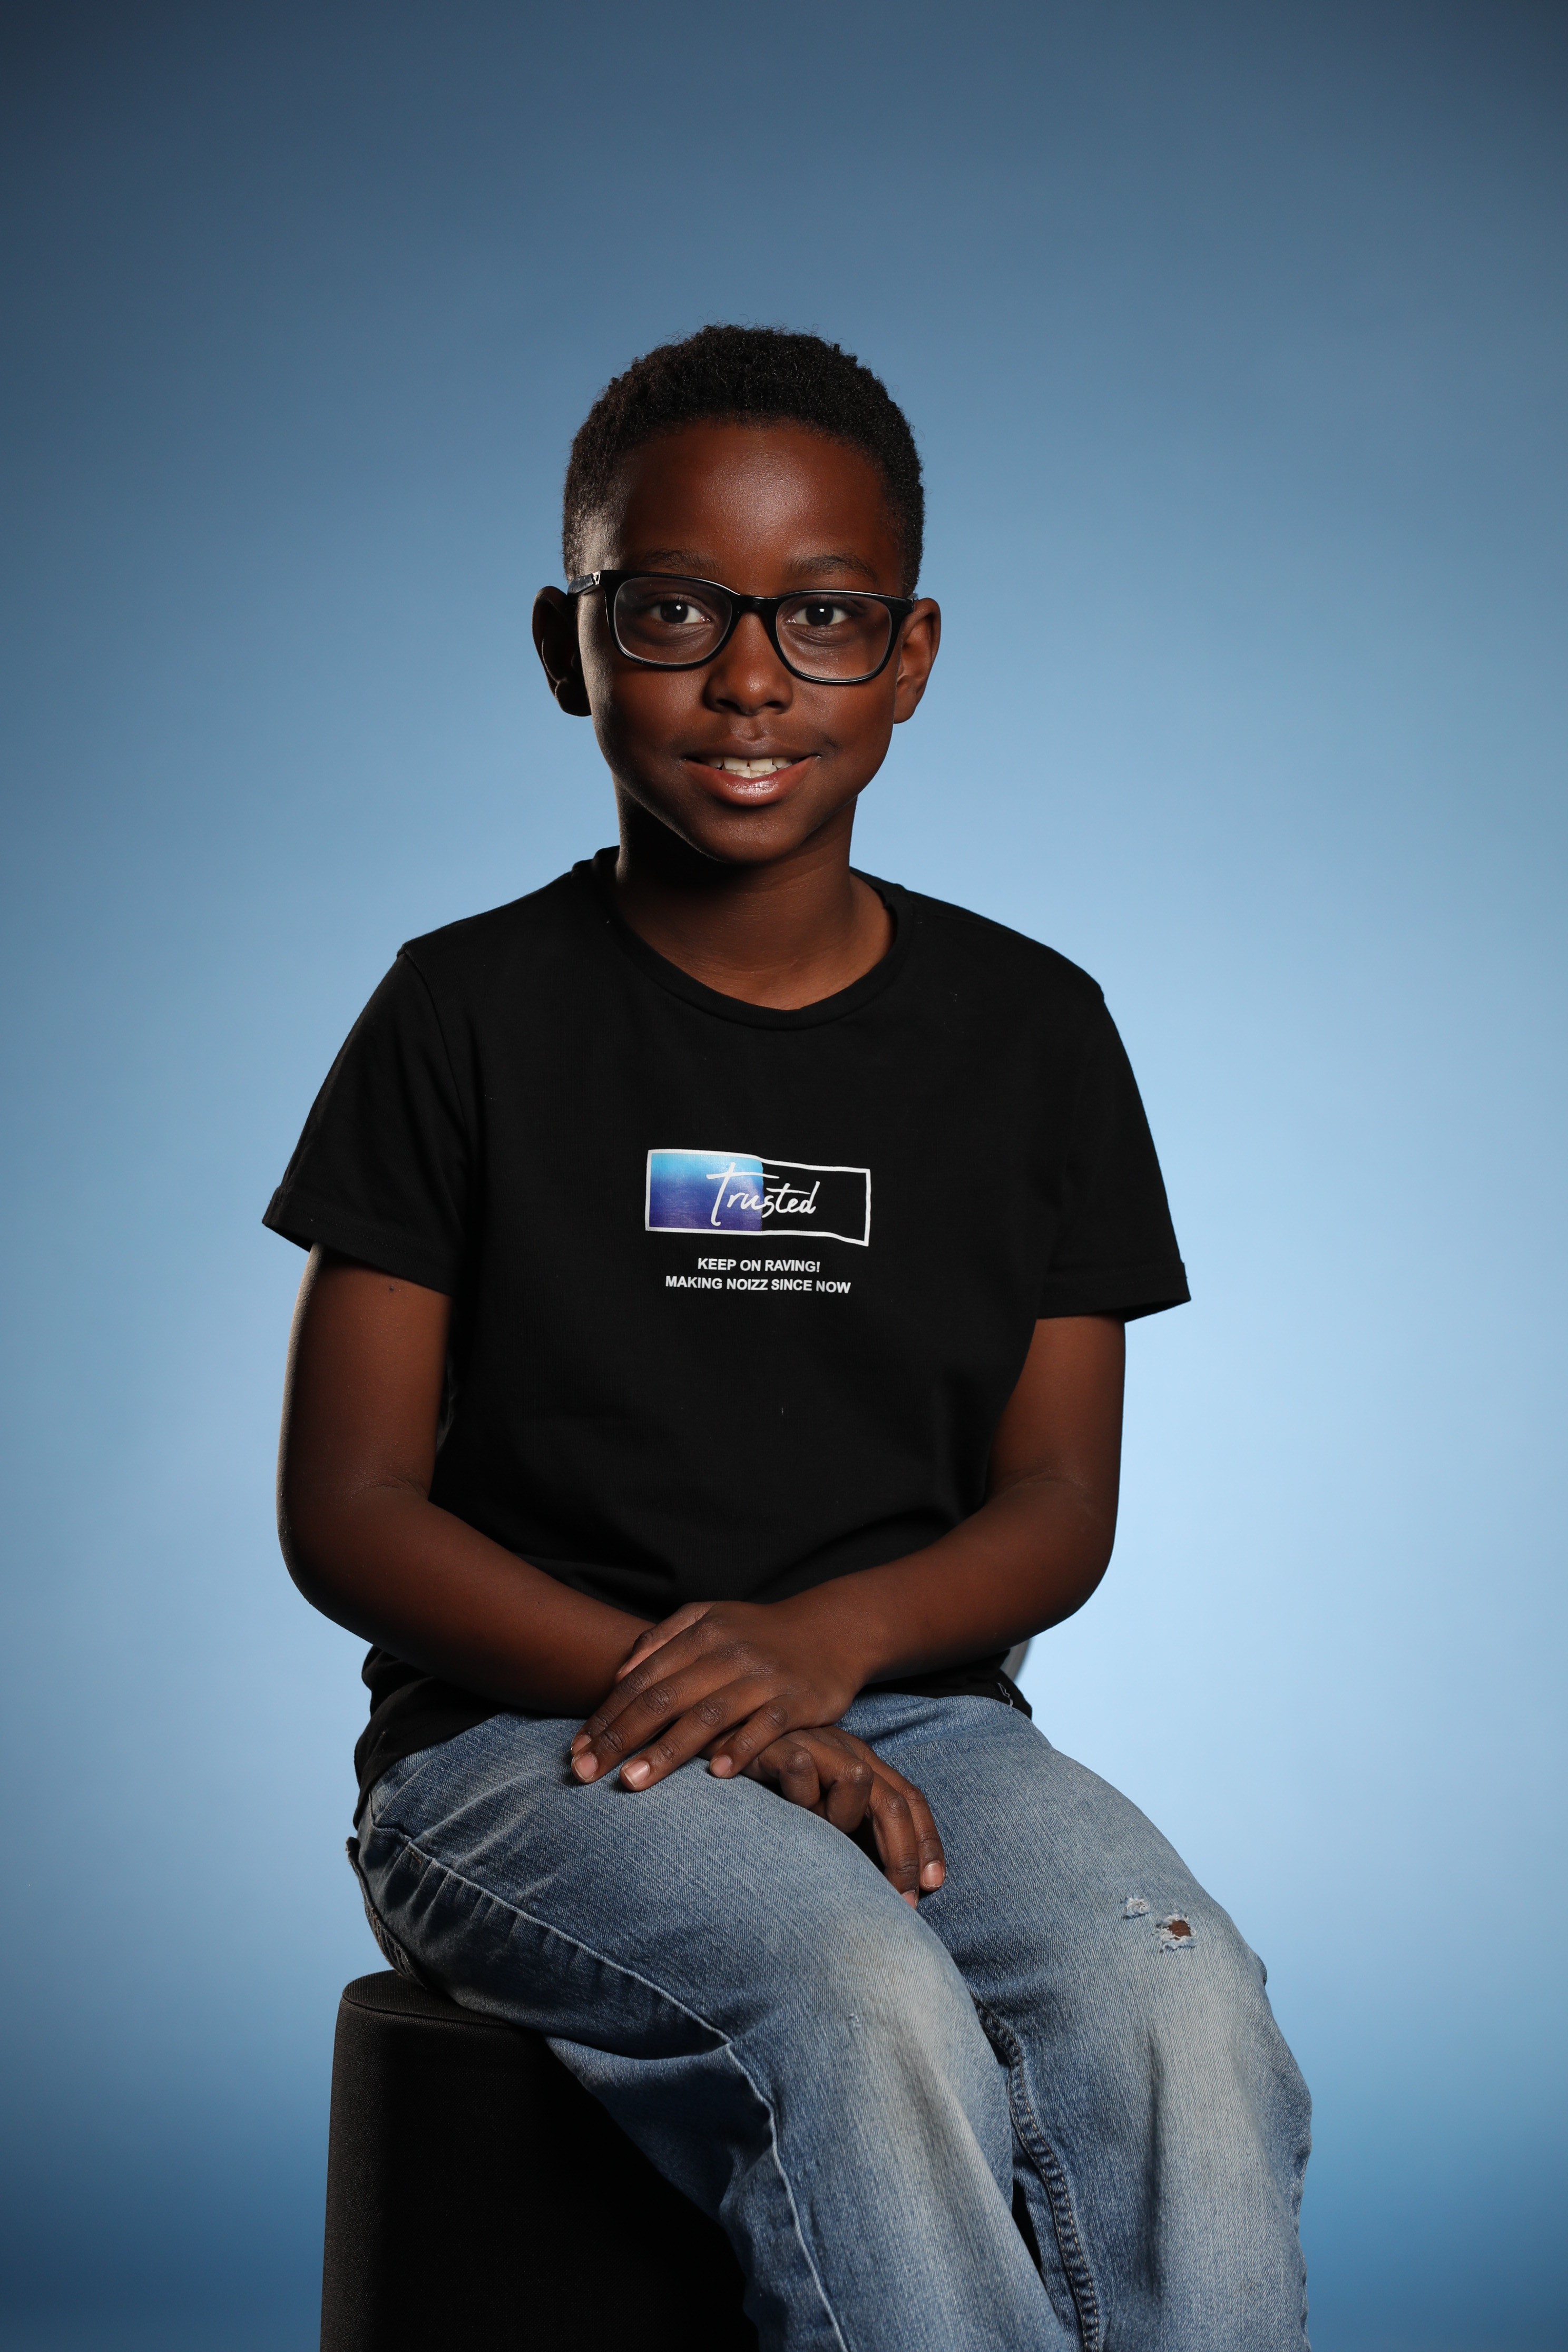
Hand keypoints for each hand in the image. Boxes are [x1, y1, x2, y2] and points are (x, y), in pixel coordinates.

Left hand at [570, 1597, 862, 1793]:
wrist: (832, 1629)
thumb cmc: (759, 1632)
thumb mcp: (710, 1618)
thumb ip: (662, 1639)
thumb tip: (618, 1674)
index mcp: (702, 1635)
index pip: (642, 1679)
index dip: (607, 1715)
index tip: (577, 1750)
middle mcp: (728, 1654)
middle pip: (665, 1698)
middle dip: (621, 1738)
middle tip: (586, 1774)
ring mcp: (763, 1678)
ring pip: (708, 1716)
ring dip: (668, 1751)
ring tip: (633, 1783)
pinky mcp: (798, 1701)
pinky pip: (766, 1727)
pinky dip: (741, 1749)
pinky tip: (715, 1775)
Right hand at [744, 1724, 945, 1903]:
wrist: (721, 1740)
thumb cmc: (768, 1786)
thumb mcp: (817, 1811)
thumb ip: (848, 1832)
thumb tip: (885, 1885)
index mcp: (862, 1764)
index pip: (910, 1800)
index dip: (926, 1842)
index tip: (933, 1886)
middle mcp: (847, 1751)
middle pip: (894, 1800)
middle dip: (903, 1855)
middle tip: (902, 1901)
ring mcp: (816, 1743)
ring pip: (856, 1780)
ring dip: (841, 1820)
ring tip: (819, 1844)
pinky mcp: (781, 1740)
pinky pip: (801, 1769)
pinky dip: (799, 1793)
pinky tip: (785, 1818)